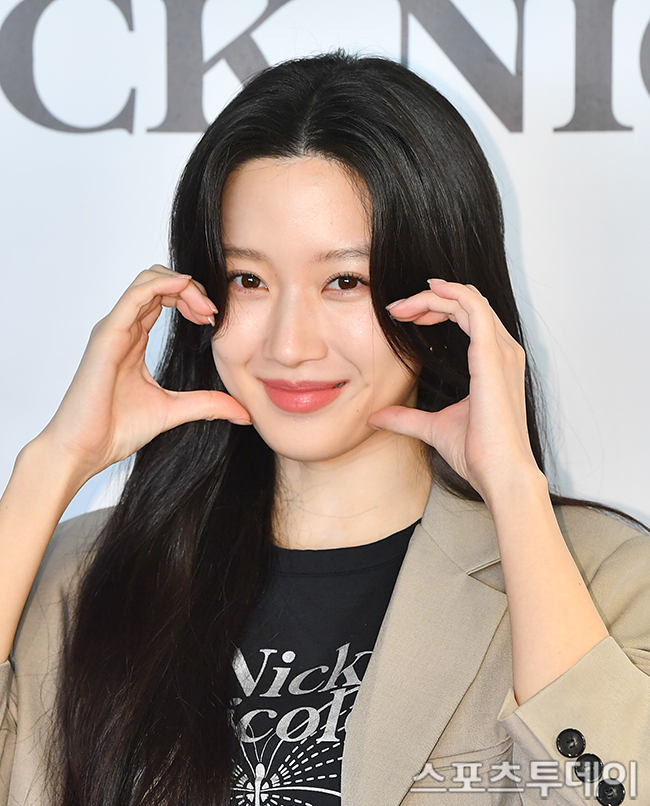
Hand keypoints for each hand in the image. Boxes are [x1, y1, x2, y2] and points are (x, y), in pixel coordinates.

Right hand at [38, 265, 250, 483]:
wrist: (85, 449)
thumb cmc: (116, 429)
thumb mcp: (175, 410)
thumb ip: (208, 404)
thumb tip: (244, 412)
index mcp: (133, 339)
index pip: (162, 299)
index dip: (191, 299)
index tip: (213, 320)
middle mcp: (122, 328)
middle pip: (158, 283)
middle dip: (191, 289)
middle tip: (213, 312)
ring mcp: (113, 328)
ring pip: (148, 281)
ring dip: (183, 285)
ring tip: (205, 309)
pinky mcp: (108, 335)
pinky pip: (136, 295)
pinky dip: (163, 285)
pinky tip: (187, 290)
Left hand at [368, 279, 539, 502]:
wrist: (499, 473)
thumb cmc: (477, 453)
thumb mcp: (432, 427)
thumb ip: (405, 418)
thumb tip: (375, 417)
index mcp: (494, 362)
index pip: (467, 317)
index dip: (434, 310)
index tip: (403, 318)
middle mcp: (503, 351)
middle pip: (467, 303)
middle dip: (428, 300)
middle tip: (395, 310)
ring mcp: (501, 351)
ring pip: (468, 300)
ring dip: (432, 297)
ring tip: (402, 307)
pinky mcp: (493, 356)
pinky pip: (473, 308)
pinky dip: (451, 294)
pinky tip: (427, 292)